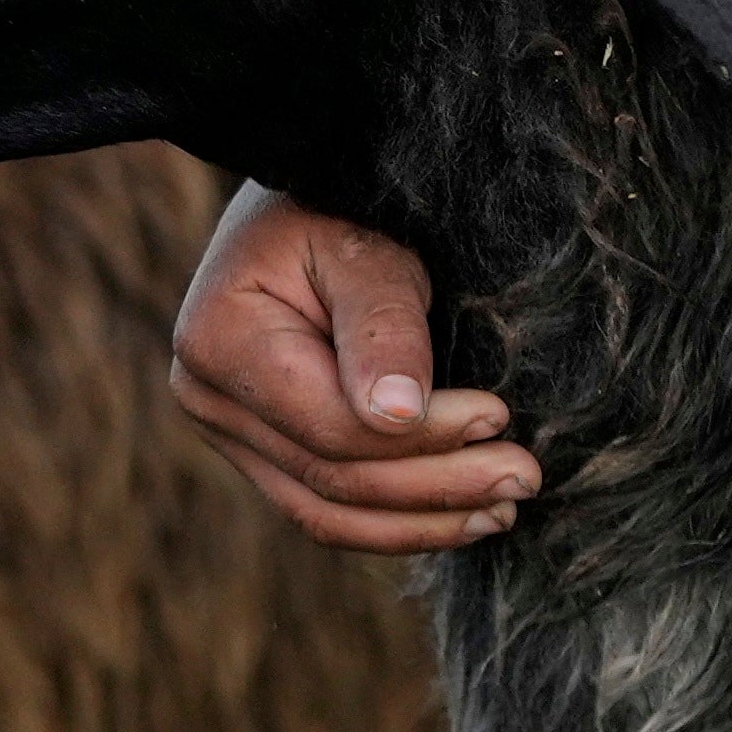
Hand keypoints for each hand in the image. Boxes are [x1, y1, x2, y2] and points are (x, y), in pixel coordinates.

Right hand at [164, 176, 537, 555]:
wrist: (303, 208)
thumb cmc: (338, 212)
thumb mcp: (365, 249)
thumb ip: (382, 328)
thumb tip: (397, 417)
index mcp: (219, 342)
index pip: (330, 426)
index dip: (420, 437)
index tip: (498, 418)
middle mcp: (207, 399)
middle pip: (331, 477)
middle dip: (436, 487)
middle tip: (524, 478)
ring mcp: (229, 434)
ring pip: (326, 511)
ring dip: (421, 522)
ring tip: (503, 513)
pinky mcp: (261, 453)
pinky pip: (323, 508)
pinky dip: (393, 523)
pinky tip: (459, 518)